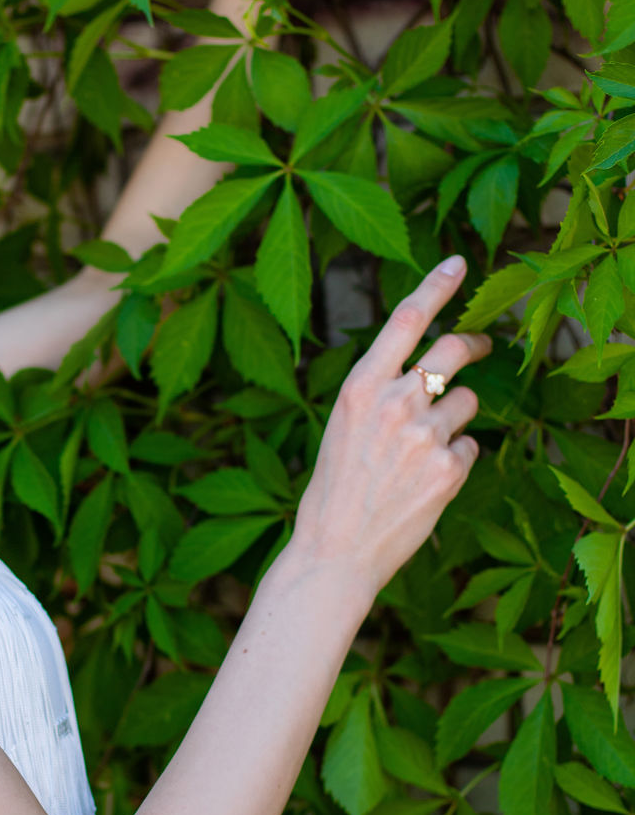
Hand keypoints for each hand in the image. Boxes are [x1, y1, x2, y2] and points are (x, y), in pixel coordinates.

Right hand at [292, 257, 491, 598]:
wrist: (335, 552)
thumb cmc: (334, 491)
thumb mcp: (342, 426)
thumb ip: (379, 393)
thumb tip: (426, 371)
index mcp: (359, 386)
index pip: (406, 318)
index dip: (436, 285)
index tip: (457, 262)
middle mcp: (394, 402)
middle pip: (453, 349)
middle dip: (474, 343)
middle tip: (481, 345)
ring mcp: (426, 435)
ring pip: (469, 403)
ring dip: (456, 419)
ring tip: (423, 454)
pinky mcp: (449, 469)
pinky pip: (471, 447)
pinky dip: (455, 461)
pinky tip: (425, 484)